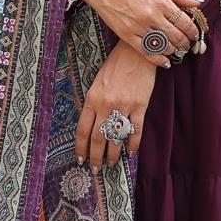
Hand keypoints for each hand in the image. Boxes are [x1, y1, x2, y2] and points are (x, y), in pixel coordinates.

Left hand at [75, 41, 157, 170]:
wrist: (137, 51)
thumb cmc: (116, 64)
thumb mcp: (97, 81)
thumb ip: (93, 102)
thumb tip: (91, 124)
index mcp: (92, 99)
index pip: (82, 130)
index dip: (80, 147)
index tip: (80, 159)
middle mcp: (106, 105)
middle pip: (97, 138)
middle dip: (95, 157)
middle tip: (95, 169)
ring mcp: (124, 106)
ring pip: (115, 137)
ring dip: (113, 154)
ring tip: (112, 163)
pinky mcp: (140, 105)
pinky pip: (136, 130)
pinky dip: (133, 143)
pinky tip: (131, 151)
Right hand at [82, 0, 200, 66]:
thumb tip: (199, 3)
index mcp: (160, 1)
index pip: (185, 22)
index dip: (193, 31)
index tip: (194, 34)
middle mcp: (151, 15)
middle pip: (176, 37)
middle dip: (185, 43)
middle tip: (187, 44)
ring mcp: (139, 27)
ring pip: (164, 47)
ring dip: (174, 51)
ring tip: (176, 50)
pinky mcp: (127, 36)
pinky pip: (147, 53)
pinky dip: (159, 60)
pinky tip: (165, 62)